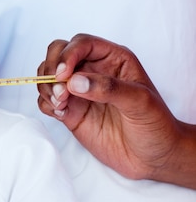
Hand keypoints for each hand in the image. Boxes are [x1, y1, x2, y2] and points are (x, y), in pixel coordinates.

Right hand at [37, 33, 195, 186]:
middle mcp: (93, 71)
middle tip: (59, 91)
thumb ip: (108, 88)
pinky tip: (61, 114)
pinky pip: (47, 101)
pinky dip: (46, 104)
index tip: (64, 75)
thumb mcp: (140, 102)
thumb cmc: (155, 126)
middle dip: (51, 69)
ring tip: (61, 104)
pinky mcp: (70, 111)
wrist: (154, 158)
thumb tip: (75, 81)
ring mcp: (79, 92)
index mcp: (113, 59)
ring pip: (48, 76)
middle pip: (58, 53)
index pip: (81, 43)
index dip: (68, 55)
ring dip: (46, 87)